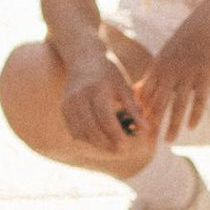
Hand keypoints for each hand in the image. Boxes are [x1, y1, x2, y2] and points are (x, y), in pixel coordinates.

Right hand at [58, 38, 144, 154]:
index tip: (128, 147)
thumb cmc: (109, 72)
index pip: (105, 120)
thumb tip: (147, 129)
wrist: (84, 57)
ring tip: (112, 148)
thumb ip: (134, 108)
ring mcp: (68, 103)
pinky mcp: (63, 108)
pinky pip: (74, 131)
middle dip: (107, 145)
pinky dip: (87, 140)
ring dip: (96, 145)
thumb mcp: (124, 86)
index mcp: (97, 89)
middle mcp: (79, 97)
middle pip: (92, 130)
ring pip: (81, 134)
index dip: (116, 136)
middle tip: (121, 152)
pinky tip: (100, 141)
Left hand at [134, 0, 209, 142]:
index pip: (144, 94)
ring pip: (177, 104)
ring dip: (172, 124)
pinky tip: (192, 128)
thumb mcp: (167, 54)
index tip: (135, 131)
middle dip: (151, 125)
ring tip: (168, 142)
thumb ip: (155, 74)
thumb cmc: (188, 39)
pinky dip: (195, 113)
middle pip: (157, 102)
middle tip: (147, 145)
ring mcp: (188, 72)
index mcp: (158, 65)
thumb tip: (139, 92)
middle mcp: (170, 70)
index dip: (139, 114)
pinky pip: (199, 98)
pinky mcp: (206, 73)